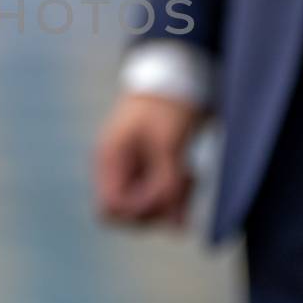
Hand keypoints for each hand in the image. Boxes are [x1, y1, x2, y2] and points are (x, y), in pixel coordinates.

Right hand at [93, 93, 205, 227]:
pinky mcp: (149, 171)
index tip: (163, 194)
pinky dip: (177, 197)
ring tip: (191, 176)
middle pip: (127, 215)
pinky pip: (160, 199)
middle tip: (181, 183)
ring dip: (171, 202)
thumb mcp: (168, 141)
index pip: (110, 208)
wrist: (175, 76)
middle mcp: (116, 170)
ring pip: (146, 210)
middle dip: (156, 208)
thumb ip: (167, 182)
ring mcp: (132, 172)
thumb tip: (173, 226)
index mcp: (110, 159)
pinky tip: (192, 181)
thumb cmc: (166, 104)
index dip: (137, 210)